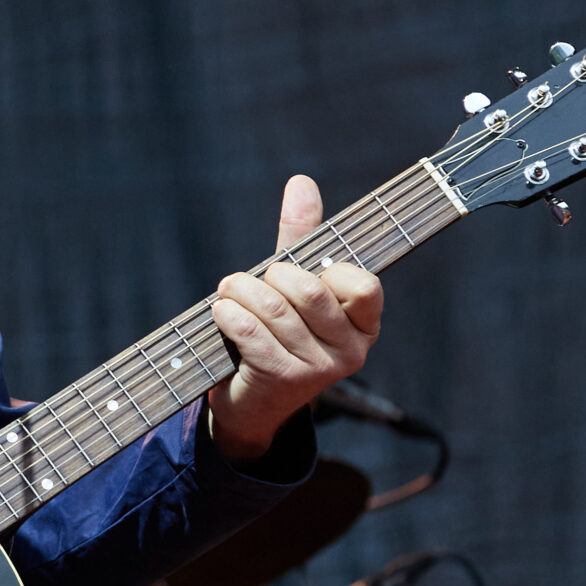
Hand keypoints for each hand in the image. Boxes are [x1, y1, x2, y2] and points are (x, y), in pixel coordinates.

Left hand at [204, 176, 383, 458]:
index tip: (297, 274)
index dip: (325, 271)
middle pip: (308, 290)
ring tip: (226, 294)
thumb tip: (301, 182)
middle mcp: (351, 352)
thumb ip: (302, 237)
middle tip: (242, 281)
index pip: (364, 285)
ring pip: (275, 309)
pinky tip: (220, 313)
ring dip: (239, 293)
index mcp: (364, 325)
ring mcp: (319, 371)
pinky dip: (228, 316)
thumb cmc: (277, 334)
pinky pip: (251, 333)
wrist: (250, 403)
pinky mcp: (282, 381)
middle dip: (267, 277)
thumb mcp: (293, 285)